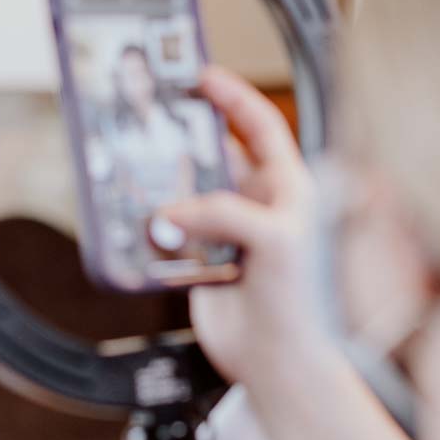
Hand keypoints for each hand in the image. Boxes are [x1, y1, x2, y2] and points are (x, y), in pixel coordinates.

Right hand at [159, 67, 323, 384]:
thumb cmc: (304, 303)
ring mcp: (225, 233)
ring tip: (136, 169)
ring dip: (162, 186)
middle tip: (153, 118)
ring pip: (184, 194)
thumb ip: (226, 214)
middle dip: (185, 138)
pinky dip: (150, 228)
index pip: (261, 127)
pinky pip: (167, 235)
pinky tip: (135, 220)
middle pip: (214, 156)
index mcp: (288, 188)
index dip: (233, 97)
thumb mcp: (277, 240)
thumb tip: (174, 212)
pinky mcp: (198, 262)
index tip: (200, 76)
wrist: (281, 363)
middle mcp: (256, 204)